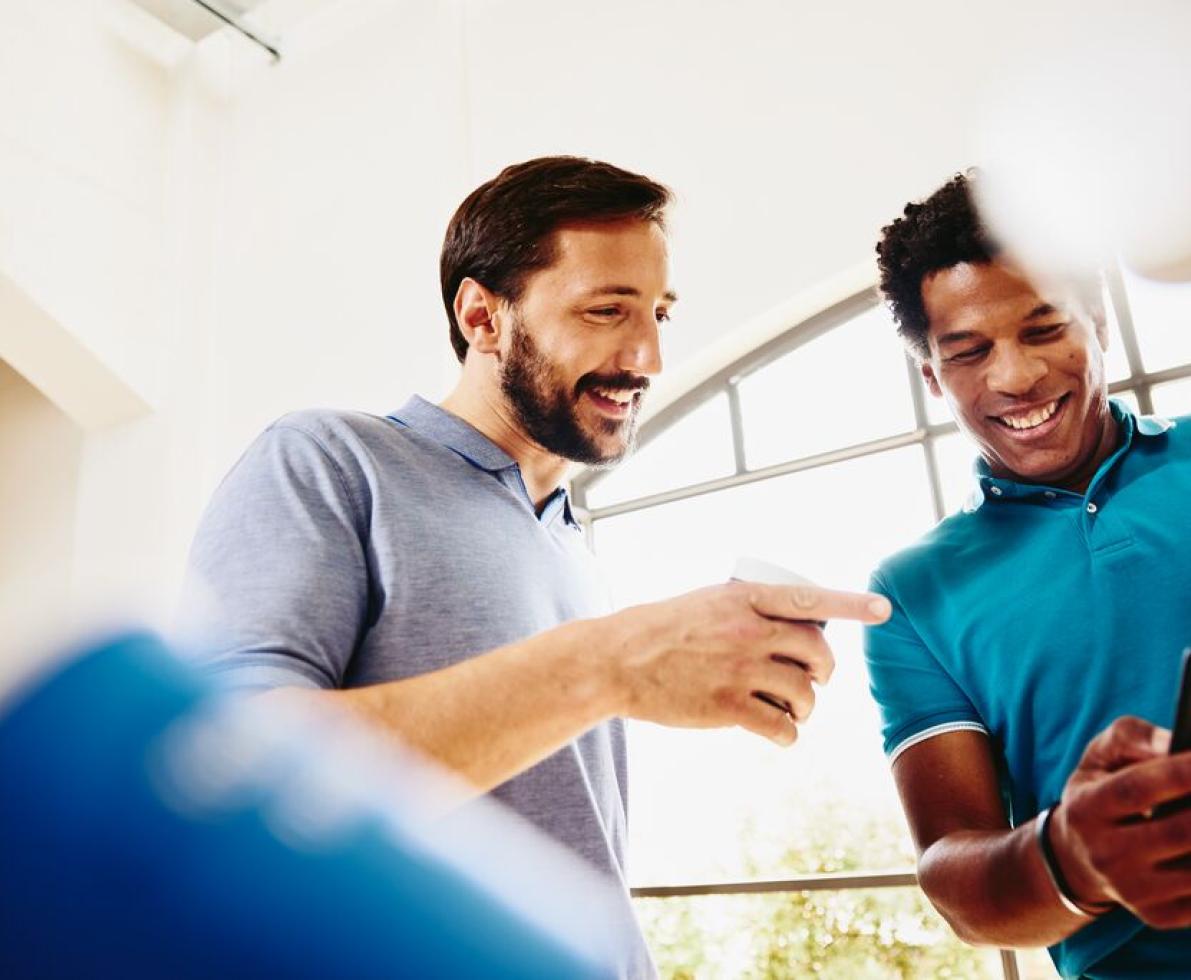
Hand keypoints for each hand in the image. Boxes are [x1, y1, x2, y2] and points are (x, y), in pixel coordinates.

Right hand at [607, 581, 891, 745]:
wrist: (618, 660)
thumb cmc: (659, 630)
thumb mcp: (707, 602)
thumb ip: (747, 610)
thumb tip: (789, 629)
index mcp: (745, 598)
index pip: (812, 599)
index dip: (852, 604)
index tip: (884, 609)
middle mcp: (750, 630)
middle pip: (818, 652)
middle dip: (825, 670)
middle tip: (816, 679)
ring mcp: (741, 669)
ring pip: (805, 693)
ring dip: (806, 706)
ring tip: (792, 709)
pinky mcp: (730, 707)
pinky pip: (783, 727)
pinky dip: (788, 734)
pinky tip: (778, 732)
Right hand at [1051, 716, 1190, 926]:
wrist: (1076, 857)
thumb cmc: (1098, 791)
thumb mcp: (1099, 757)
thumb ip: (1133, 737)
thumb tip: (1175, 743)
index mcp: (1085, 809)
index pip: (1136, 791)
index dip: (1179, 774)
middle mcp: (1104, 855)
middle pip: (1179, 833)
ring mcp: (1132, 891)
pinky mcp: (1157, 915)